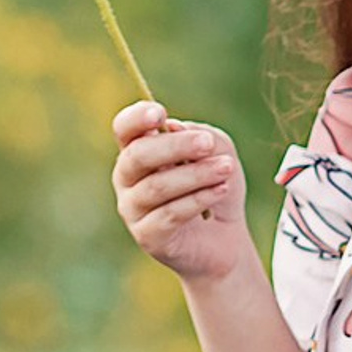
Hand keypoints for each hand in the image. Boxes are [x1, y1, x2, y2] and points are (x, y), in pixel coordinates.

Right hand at [110, 101, 248, 283]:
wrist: (225, 238)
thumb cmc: (214, 188)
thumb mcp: (219, 152)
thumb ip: (202, 135)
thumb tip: (173, 128)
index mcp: (138, 150)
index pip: (125, 129)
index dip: (137, 118)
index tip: (160, 113)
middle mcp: (128, 178)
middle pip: (138, 155)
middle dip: (176, 146)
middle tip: (207, 144)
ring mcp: (133, 208)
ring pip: (157, 186)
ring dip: (197, 174)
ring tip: (227, 168)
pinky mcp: (147, 235)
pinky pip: (170, 213)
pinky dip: (199, 198)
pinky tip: (221, 190)